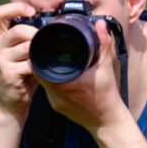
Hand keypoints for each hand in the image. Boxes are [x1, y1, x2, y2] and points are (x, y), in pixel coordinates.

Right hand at [0, 2, 40, 120]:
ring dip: (39, 51)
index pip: (0, 13)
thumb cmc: (22, 76)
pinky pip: (29, 63)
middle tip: (46, 43)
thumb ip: (31, 38)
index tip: (32, 11)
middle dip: (36, 34)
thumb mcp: (24, 53)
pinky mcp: (7, 73)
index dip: (16, 8)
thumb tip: (53, 24)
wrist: (12, 104)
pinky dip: (39, 66)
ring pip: (26, 46)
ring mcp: (0, 60)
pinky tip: (42, 70)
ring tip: (44, 58)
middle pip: (18, 30)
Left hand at [39, 19, 130, 136]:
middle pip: (39, 72)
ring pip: (44, 82)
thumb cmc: (107, 97)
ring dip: (47, 71)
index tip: (42, 43)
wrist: (108, 122)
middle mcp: (55, 94)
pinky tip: (59, 76)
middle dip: (43, 60)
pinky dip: (52, 82)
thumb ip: (103, 44)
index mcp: (63, 83)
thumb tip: (100, 25)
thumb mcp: (105, 67)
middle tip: (46, 48)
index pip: (39, 65)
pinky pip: (49, 91)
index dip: (38, 52)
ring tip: (52, 60)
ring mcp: (55, 103)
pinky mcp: (57, 108)